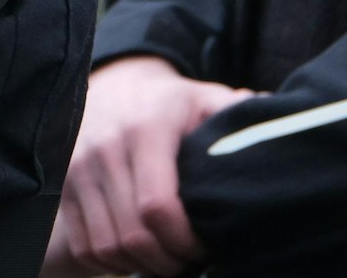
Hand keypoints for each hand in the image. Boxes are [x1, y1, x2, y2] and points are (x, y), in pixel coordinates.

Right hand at [42, 57, 251, 277]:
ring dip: (142, 265)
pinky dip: (115, 261)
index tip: (208, 246)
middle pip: (133, 235)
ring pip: (107, 246)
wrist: (114, 85)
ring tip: (169, 258)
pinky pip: (86, 245)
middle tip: (193, 259)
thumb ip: (240, 113)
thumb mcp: (206, 98)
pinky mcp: (64, 186)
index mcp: (145, 128)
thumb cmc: (172, 103)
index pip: (157, 207)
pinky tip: (140, 252)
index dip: (186, 242)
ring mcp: (79, 168)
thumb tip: (282, 123)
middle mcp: (105, 148)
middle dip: (170, 261)